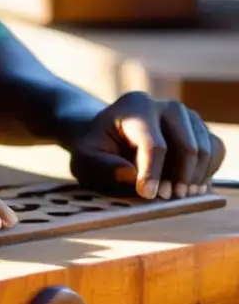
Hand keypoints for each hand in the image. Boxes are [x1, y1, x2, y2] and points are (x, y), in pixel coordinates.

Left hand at [68, 92, 225, 199]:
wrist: (109, 135)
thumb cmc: (96, 148)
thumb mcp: (86, 157)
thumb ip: (102, 166)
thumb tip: (130, 175)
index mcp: (136, 106)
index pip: (153, 144)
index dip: (153, 173)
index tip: (147, 195)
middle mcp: (166, 106)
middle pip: (186, 146)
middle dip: (179, 177)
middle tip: (166, 198)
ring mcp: (187, 116)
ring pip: (206, 149)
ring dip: (194, 178)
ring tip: (176, 195)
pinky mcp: (200, 129)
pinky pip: (216, 150)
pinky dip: (207, 172)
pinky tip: (189, 186)